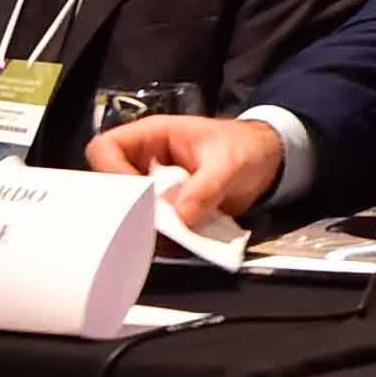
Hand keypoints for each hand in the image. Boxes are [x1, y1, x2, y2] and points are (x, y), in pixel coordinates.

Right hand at [89, 111, 278, 223]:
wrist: (268, 162)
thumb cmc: (246, 146)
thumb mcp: (231, 161)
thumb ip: (207, 186)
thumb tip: (181, 214)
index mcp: (153, 136)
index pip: (107, 148)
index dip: (111, 172)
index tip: (135, 196)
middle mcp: (147, 162)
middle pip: (111, 185)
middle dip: (127, 207)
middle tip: (152, 222)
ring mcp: (157, 189)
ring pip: (130, 211)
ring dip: (148, 227)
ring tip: (173, 233)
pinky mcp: (169, 211)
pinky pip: (154, 228)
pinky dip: (165, 239)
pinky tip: (183, 239)